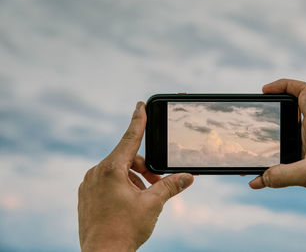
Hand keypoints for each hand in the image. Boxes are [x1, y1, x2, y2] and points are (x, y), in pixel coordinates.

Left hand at [78, 102, 193, 250]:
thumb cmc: (125, 230)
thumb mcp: (152, 205)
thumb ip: (170, 186)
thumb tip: (189, 177)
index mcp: (111, 170)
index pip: (129, 138)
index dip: (138, 120)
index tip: (140, 104)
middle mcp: (96, 173)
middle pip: (127, 159)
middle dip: (145, 168)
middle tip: (158, 184)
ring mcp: (88, 185)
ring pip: (117, 171)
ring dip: (134, 178)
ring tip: (145, 197)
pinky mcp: (86, 195)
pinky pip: (107, 181)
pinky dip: (122, 185)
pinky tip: (130, 202)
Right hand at [249, 79, 305, 224]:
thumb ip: (284, 175)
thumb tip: (260, 178)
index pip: (302, 91)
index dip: (283, 85)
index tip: (265, 91)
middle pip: (288, 112)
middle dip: (269, 114)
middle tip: (252, 120)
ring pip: (283, 138)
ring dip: (267, 144)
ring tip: (251, 153)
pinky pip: (283, 162)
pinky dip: (271, 170)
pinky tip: (259, 181)